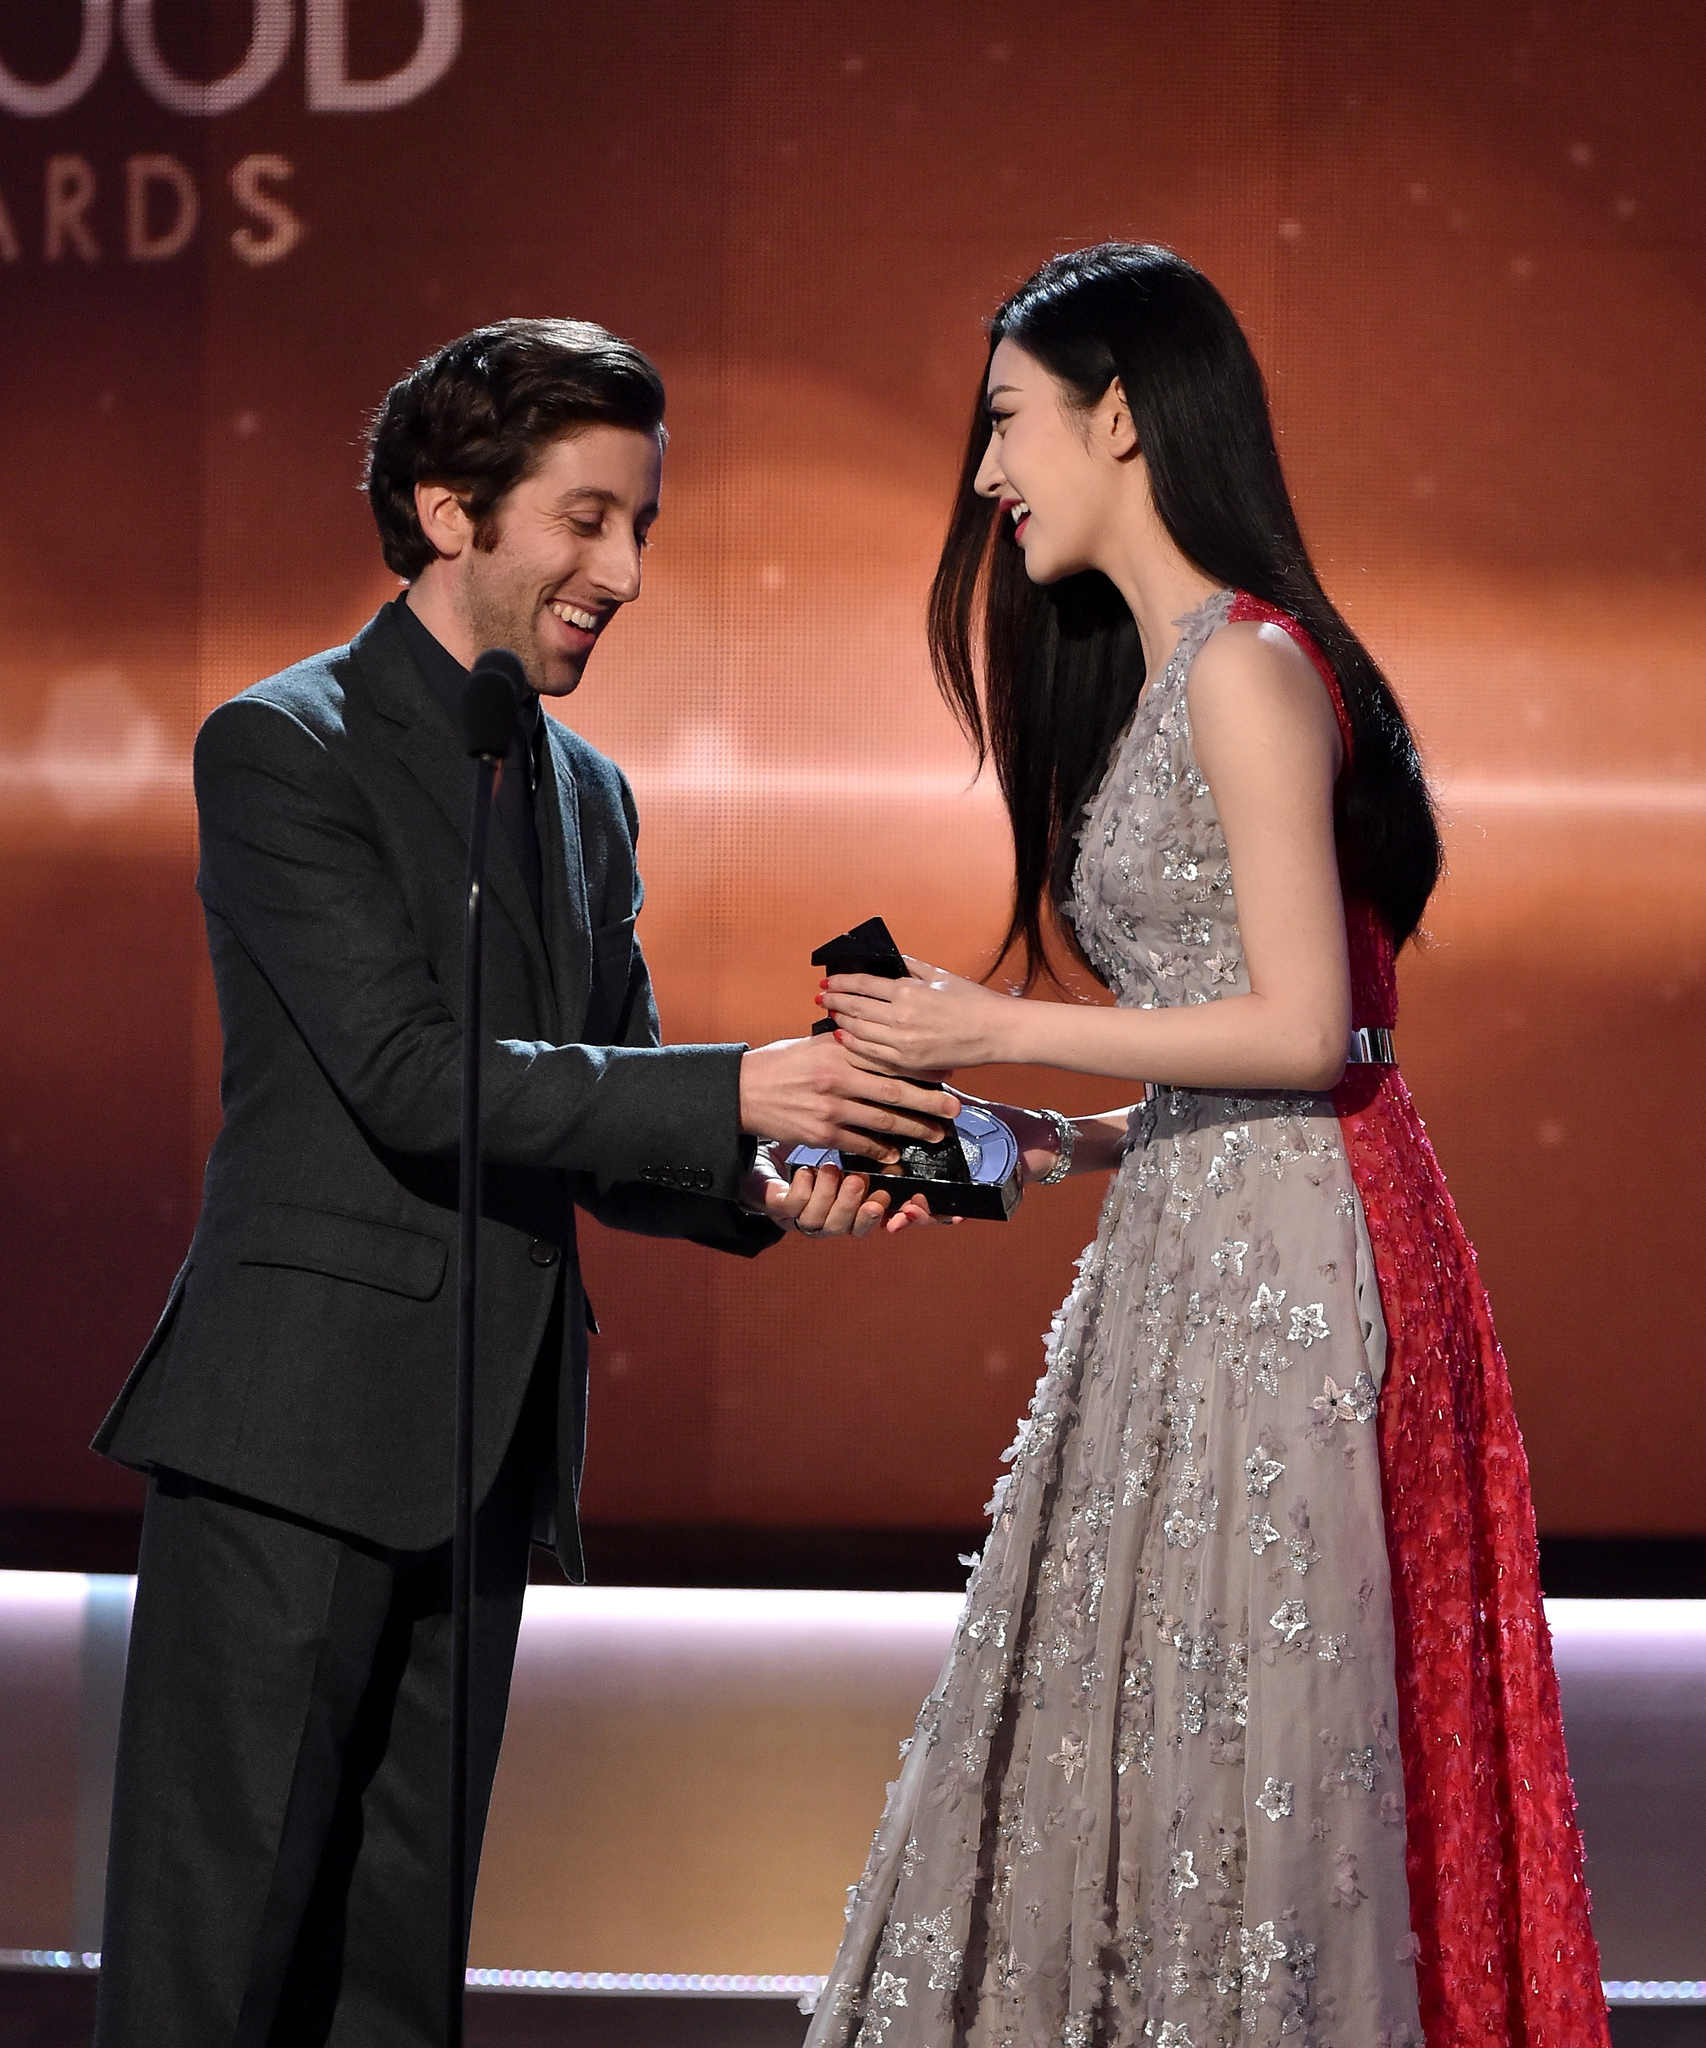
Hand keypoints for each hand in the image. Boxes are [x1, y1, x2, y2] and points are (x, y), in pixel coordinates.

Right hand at [738, 1033, 960, 1162]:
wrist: (742, 1093)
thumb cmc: (779, 1064)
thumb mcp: (812, 1044)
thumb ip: (846, 1042)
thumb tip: (877, 1037)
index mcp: (839, 1052)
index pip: (889, 1058)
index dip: (921, 1068)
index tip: (946, 1073)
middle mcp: (838, 1079)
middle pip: (894, 1092)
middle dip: (929, 1103)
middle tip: (954, 1109)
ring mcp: (830, 1109)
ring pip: (883, 1122)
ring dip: (913, 1130)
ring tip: (935, 1134)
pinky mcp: (821, 1134)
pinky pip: (860, 1144)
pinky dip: (881, 1151)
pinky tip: (896, 1153)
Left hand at [741, 1152, 894, 1237]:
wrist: (763, 1165)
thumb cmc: (810, 1166)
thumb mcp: (843, 1162)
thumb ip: (867, 1165)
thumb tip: (896, 1157)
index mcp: (846, 1213)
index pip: (875, 1224)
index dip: (893, 1221)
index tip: (906, 1206)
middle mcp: (825, 1222)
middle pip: (846, 1228)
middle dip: (853, 1206)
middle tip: (857, 1181)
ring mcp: (800, 1220)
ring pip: (817, 1221)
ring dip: (827, 1195)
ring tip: (830, 1169)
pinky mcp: (778, 1211)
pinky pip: (793, 1208)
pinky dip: (803, 1188)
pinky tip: (806, 1172)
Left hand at [820, 956, 1021, 1071]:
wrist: (995, 1032)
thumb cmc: (973, 1001)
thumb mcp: (940, 976)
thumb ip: (911, 967)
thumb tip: (889, 961)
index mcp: (907, 991)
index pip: (863, 985)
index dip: (841, 982)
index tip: (828, 981)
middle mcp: (900, 1017)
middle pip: (855, 1008)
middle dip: (834, 1001)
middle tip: (821, 997)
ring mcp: (902, 1042)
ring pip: (859, 1031)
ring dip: (841, 1022)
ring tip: (831, 1015)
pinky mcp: (908, 1062)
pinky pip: (872, 1054)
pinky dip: (854, 1045)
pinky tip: (845, 1038)